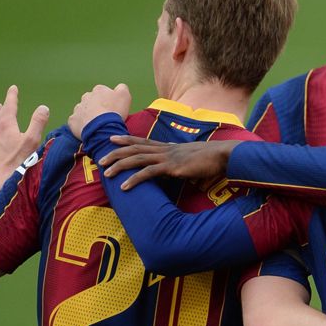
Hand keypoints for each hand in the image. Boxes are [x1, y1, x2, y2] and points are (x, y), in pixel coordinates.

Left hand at [0, 85, 48, 181]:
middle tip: (6, 101)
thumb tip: (43, 107)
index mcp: (5, 124)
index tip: (13, 88)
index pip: (9, 105)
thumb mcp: (32, 140)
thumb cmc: (20, 160)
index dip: (12, 96)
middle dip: (3, 105)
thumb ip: (38, 122)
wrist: (1, 179)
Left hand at [68, 83, 130, 139]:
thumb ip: (122, 88)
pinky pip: (76, 121)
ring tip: (96, 124)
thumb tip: (119, 87)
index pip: (103, 92)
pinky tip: (88, 129)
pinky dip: (81, 124)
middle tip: (104, 117)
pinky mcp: (73, 120)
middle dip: (96, 106)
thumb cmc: (114, 111)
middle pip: (91, 100)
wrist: (102, 128)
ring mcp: (78, 108)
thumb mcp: (125, 96)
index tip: (112, 108)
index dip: (108, 100)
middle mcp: (86, 96)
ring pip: (83, 110)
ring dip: (88, 115)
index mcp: (98, 90)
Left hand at [99, 137, 233, 188]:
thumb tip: (184, 173)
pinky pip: (148, 173)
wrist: (224, 155)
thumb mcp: (194, 161)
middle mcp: (165, 150)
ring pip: (137, 159)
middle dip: (116, 152)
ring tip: (106, 172)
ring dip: (120, 165)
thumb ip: (185, 166)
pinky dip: (134, 179)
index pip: (143, 141)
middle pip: (135, 148)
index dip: (127, 140)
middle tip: (101, 157)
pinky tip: (124, 186)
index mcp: (169, 147)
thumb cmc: (212, 160)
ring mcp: (168, 157)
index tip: (112, 139)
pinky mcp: (172, 168)